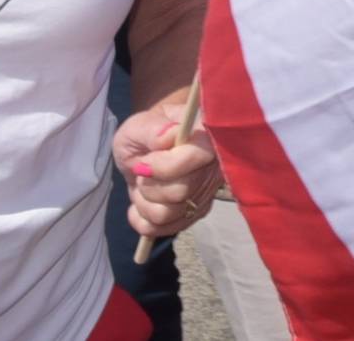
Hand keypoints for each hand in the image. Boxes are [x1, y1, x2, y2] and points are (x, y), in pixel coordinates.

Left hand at [112, 89, 220, 242]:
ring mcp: (207, 191)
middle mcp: (214, 165)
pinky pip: (165, 229)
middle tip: (141, 171)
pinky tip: (141, 205)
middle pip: (180, 192)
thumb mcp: (139, 125)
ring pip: (170, 213)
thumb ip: (152, 129)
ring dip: (144, 203)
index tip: (144, 162)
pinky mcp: (197, 212)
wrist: (147, 149)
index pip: (198, 157)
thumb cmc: (145, 133)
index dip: (165, 166)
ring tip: (142, 187)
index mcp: (206, 134)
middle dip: (149, 186)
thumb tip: (168, 137)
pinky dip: (143, 221)